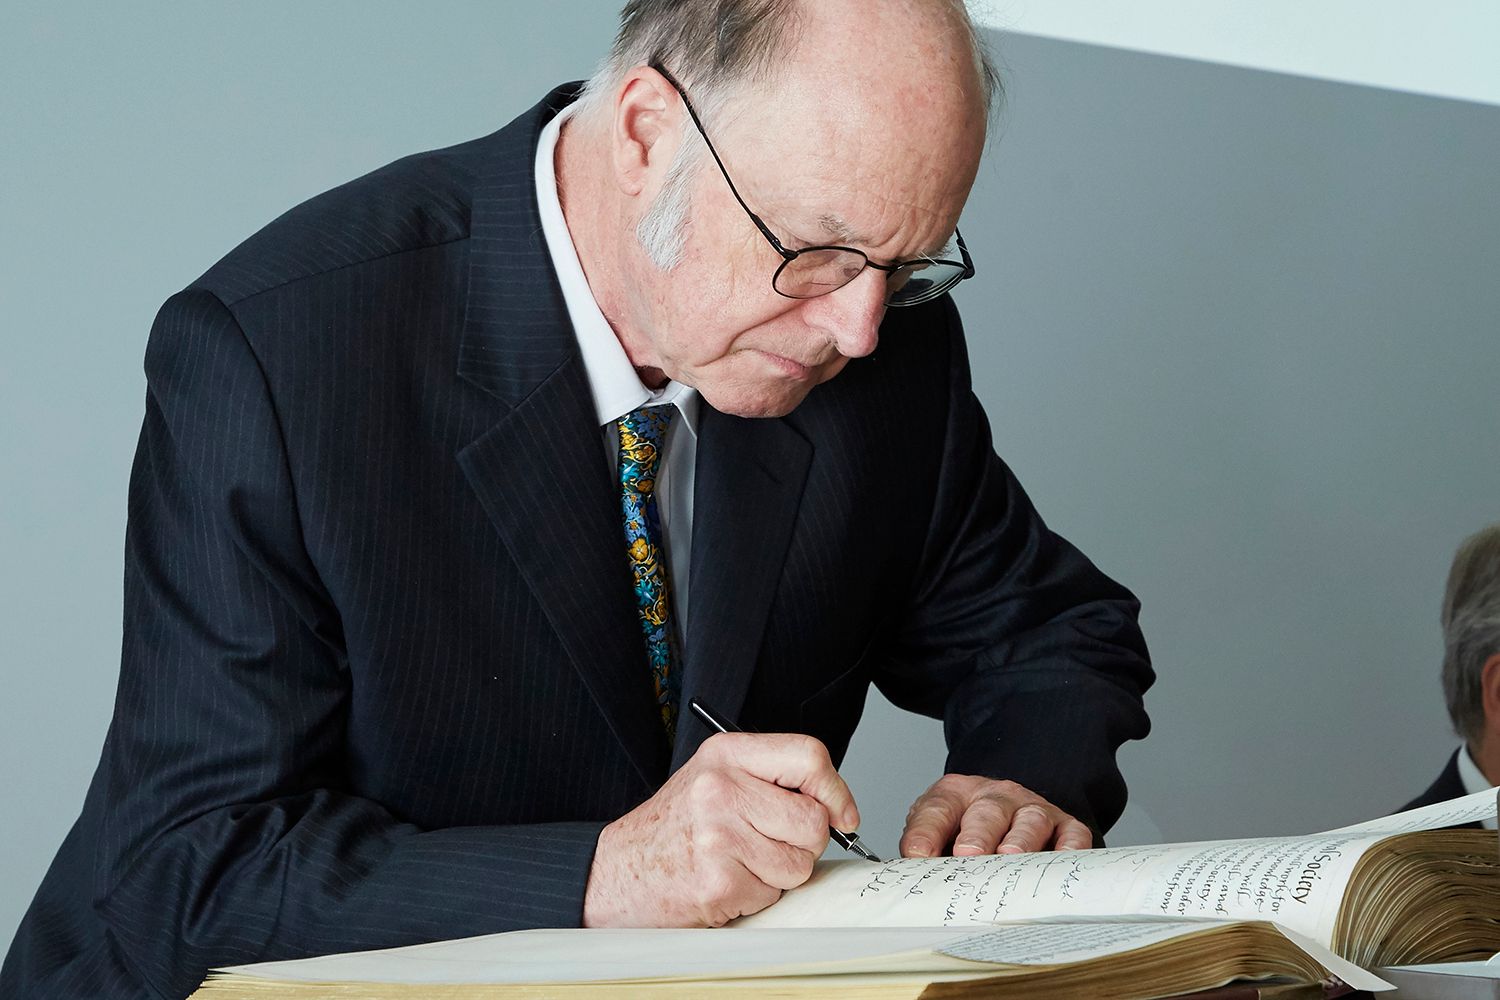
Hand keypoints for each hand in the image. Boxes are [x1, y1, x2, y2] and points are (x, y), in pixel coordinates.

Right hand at [583, 732, 858, 927]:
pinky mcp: (718, 881)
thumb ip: (771, 779)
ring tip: (741, 862)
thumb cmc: (674, 827)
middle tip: (769, 843)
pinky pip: (774, 893)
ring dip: (780, 873)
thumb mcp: (715, 778)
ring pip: (800, 862)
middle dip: (804, 842)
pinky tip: (727, 881)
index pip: (809, 756)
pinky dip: (758, 895)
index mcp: (725, 754)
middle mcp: (720, 788)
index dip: (836, 789)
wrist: (617, 873)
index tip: (842, 814)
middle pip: (813, 819)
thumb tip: (837, 805)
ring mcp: (718, 836)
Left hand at [900, 774, 1091, 856]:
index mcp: (956, 795)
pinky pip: (1072, 834)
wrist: (1010, 805)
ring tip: (1009, 859)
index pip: (937, 808)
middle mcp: (996, 797)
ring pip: (1030, 819)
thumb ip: (927, 851)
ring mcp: (1032, 808)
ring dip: (1020, 840)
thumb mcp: (940, 830)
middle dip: (977, 835)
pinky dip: (1069, 849)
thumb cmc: (968, 828)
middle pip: (987, 811)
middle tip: (967, 856)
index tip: (917, 854)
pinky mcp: (1065, 825)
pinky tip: (1060, 863)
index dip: (926, 831)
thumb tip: (913, 880)